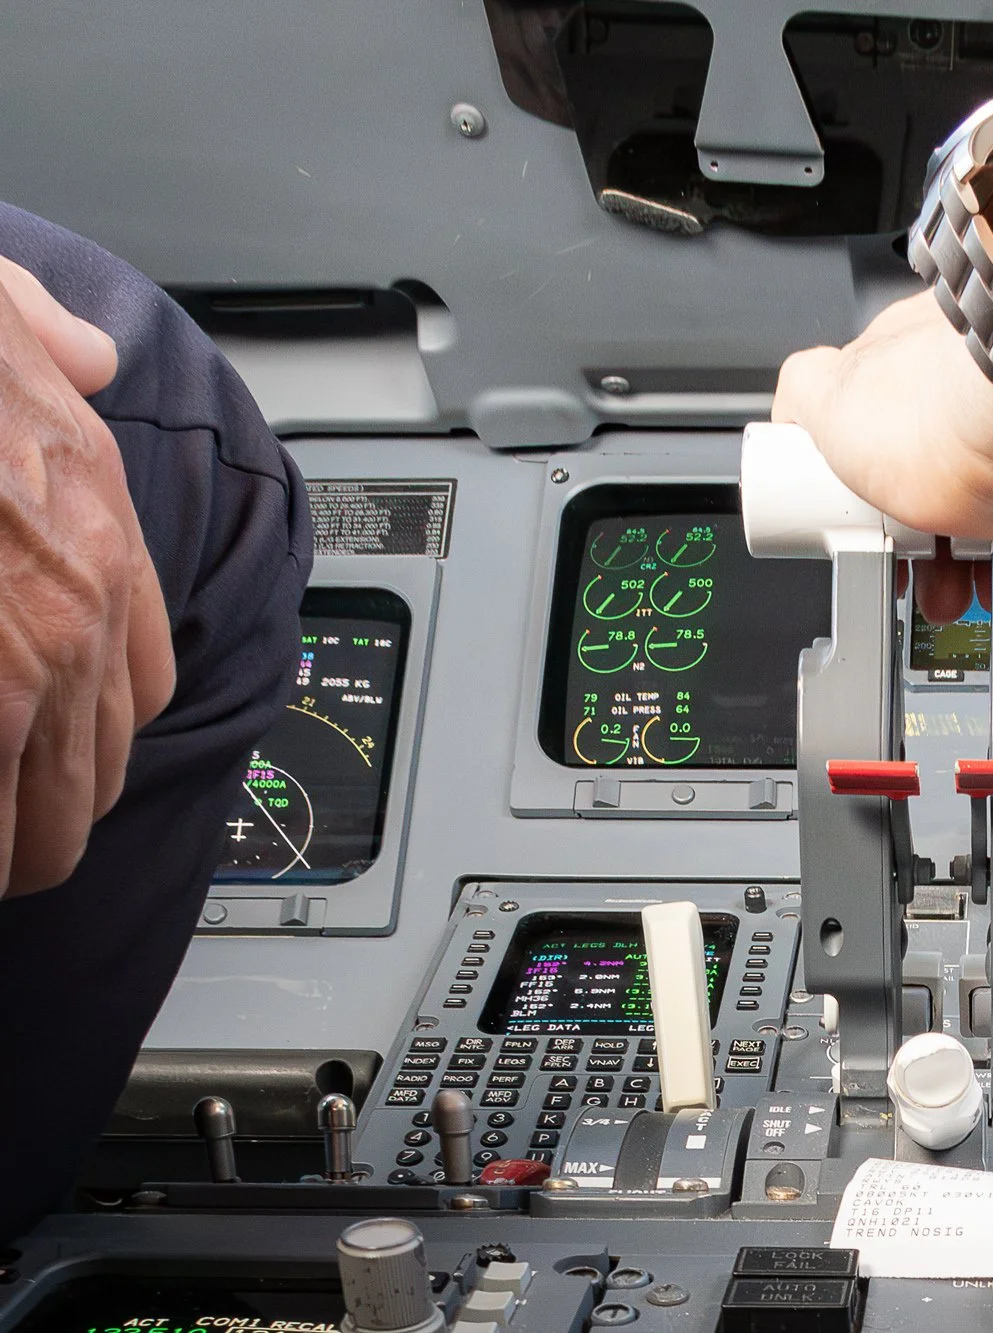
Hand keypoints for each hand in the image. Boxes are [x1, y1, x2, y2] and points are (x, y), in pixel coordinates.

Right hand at [0, 258, 174, 896]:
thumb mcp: (15, 319)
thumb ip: (58, 346)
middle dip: (44, 827)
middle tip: (12, 859)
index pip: (139, 686)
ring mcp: (24, 670)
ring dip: (6, 853)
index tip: (55, 763)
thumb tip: (87, 355)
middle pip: (94, 777)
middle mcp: (81, 618)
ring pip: (36, 818)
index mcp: (104, 542)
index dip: (94, 737)